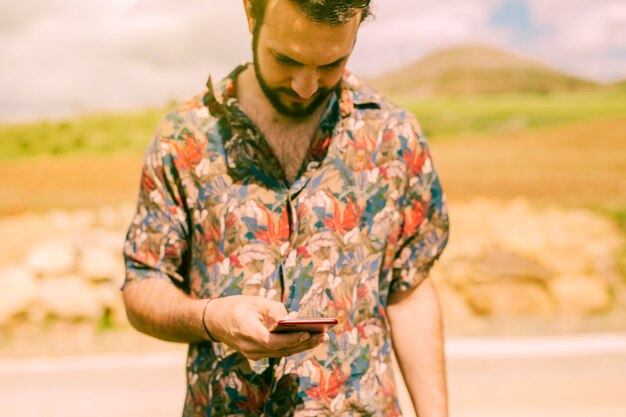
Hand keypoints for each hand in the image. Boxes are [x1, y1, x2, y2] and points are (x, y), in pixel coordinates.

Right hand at [203, 295, 327, 359]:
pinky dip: (293, 347)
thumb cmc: (236, 306)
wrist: (215, 321)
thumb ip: (273, 309)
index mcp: (245, 329)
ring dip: (302, 347)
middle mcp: (248, 346)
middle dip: (304, 343)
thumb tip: (291, 319)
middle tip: (324, 336)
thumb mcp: (254, 301)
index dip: (290, 338)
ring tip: (321, 338)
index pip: (270, 340)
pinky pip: (278, 352)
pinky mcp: (256, 354)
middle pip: (280, 349)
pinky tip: (308, 340)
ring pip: (281, 353)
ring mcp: (251, 353)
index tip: (307, 332)